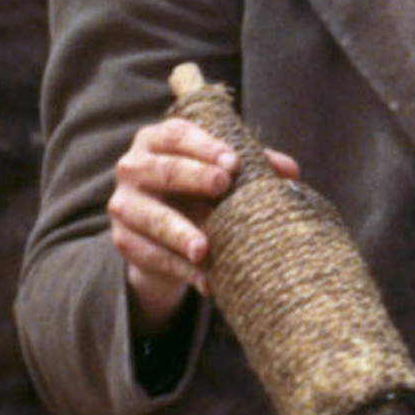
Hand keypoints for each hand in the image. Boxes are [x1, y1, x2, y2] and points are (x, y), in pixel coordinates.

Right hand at [108, 115, 295, 327]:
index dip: (204, 146)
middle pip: (163, 170)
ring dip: (180, 233)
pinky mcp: (123, 240)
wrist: (161, 231)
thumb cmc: (197, 189)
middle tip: (223, 186)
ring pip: (152, 217)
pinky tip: (205, 279)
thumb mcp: (219, 172)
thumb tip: (291, 171)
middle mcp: (132, 167)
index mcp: (155, 140)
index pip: (176, 134)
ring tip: (205, 249)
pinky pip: (152, 255)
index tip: (234, 162)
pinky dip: (181, 268)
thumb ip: (251, 165)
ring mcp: (123, 204)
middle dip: (194, 177)